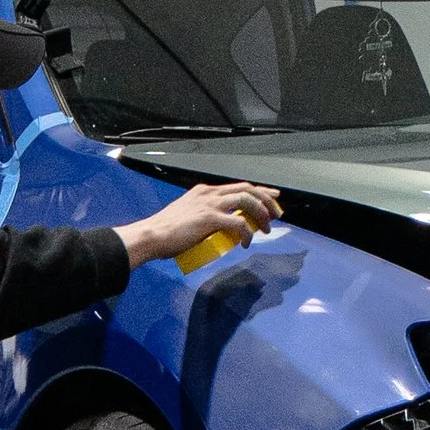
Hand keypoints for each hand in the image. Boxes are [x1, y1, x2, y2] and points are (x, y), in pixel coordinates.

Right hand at [117, 178, 282, 267]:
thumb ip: (202, 218)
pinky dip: (247, 232)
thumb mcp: (187, 217)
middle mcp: (209, 194)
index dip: (259, 191)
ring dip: (262, 214)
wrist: (152, 236)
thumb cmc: (165, 233)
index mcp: (204, 192)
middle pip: (247, 189)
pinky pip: (238, 222)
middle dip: (266, 199)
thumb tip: (218, 230)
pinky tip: (247, 242)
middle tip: (277, 213)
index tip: (273, 197)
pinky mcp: (209, 218)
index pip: (238, 187)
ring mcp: (209, 204)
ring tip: (267, 228)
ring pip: (247, 201)